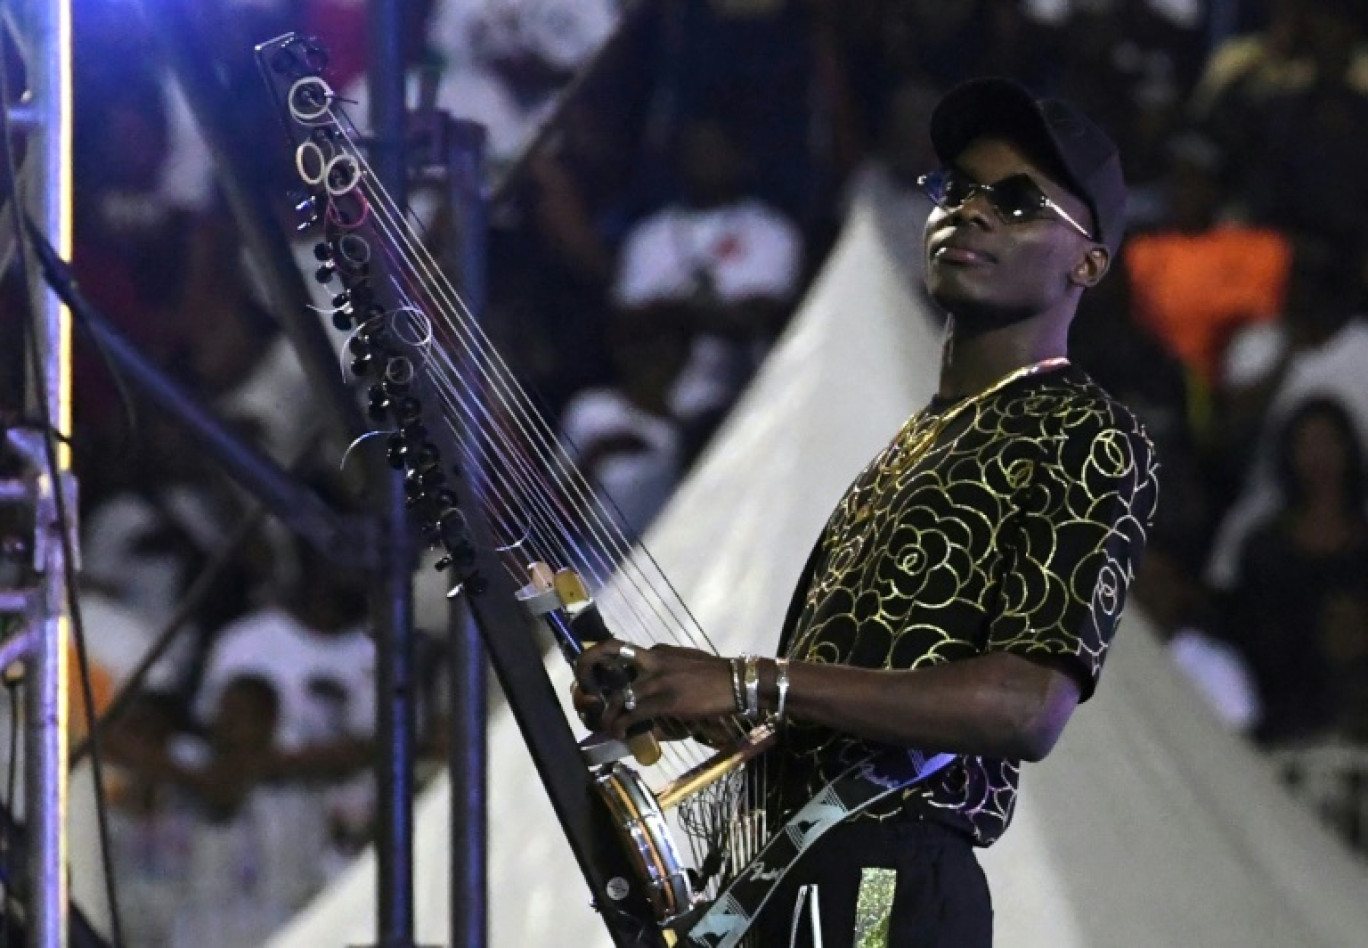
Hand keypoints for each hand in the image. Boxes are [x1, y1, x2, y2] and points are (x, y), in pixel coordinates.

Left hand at [574, 640, 737, 741]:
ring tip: (605, 724)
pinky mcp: (666, 699)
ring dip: (606, 712)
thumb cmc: (714, 675)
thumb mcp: (684, 663)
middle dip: (586, 669)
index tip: (588, 675)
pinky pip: (634, 712)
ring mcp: (658, 678)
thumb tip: (648, 687)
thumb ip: (664, 669)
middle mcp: (652, 658)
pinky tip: (620, 733)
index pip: (618, 649)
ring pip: (619, 692)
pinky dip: (622, 724)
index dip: (596, 659)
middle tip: (582, 693)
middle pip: (607, 655)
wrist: (737, 681)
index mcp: (656, 650)